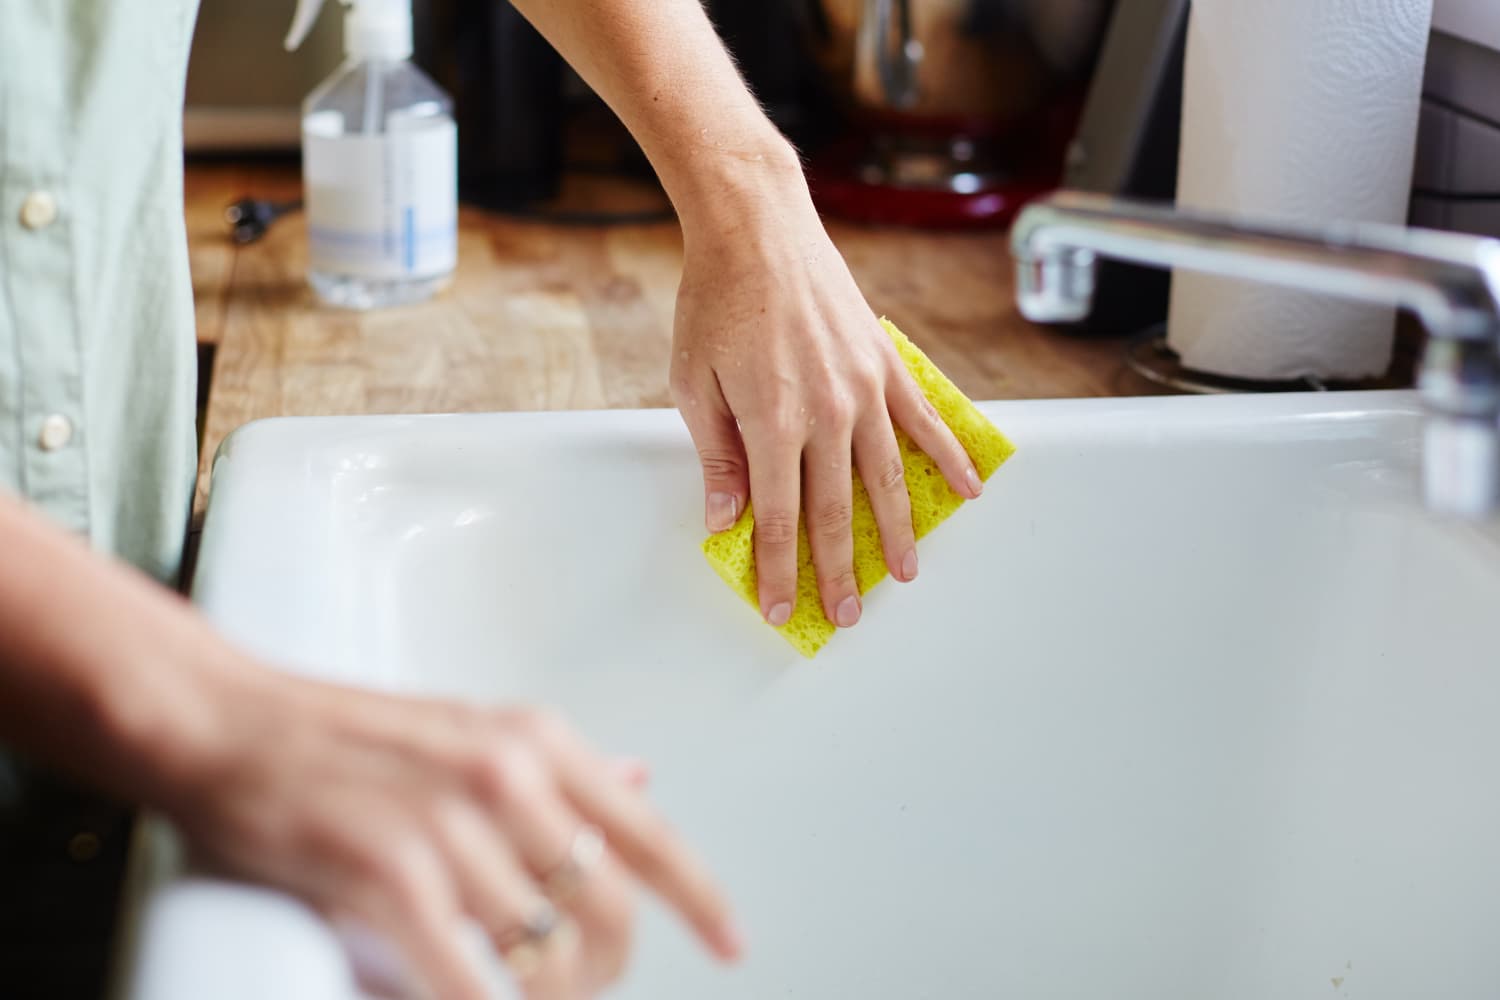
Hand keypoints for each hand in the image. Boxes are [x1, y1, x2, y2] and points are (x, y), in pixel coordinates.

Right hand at [161, 660, 740, 999]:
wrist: (232, 722)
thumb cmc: (345, 733)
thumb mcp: (474, 729)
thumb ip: (560, 765)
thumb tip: (637, 783)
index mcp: (535, 739)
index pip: (647, 831)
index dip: (700, 897)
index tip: (732, 940)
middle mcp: (507, 773)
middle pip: (608, 907)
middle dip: (608, 969)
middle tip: (589, 988)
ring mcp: (450, 822)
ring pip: (546, 951)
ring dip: (549, 998)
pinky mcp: (391, 870)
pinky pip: (470, 975)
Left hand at [670, 161, 980, 629]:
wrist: (756, 227)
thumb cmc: (715, 300)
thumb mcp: (693, 383)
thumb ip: (716, 455)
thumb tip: (726, 517)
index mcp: (773, 421)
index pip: (778, 518)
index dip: (779, 569)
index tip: (780, 608)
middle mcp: (828, 412)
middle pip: (835, 511)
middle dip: (838, 570)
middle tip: (845, 614)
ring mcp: (864, 387)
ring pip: (886, 478)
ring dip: (895, 532)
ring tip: (904, 572)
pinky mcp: (885, 363)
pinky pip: (924, 421)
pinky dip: (948, 458)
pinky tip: (966, 489)